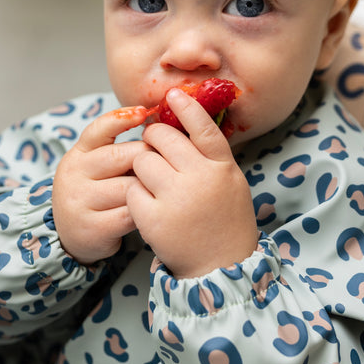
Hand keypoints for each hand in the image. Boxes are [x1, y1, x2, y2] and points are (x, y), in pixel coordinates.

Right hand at [52, 107, 150, 263]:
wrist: (73, 235)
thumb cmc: (97, 192)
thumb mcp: (98, 165)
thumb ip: (119, 147)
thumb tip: (158, 123)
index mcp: (78, 154)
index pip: (98, 129)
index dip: (121, 118)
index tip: (143, 112)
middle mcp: (74, 174)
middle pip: (122, 157)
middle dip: (149, 159)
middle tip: (167, 164)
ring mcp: (80, 201)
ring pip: (129, 187)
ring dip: (149, 188)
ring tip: (159, 190)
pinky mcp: (92, 227)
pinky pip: (130, 214)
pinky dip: (146, 212)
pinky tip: (151, 211)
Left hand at [127, 89, 257, 278]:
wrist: (220, 267)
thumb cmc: (226, 221)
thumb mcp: (231, 183)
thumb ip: (212, 156)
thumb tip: (189, 123)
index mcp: (221, 168)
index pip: (203, 128)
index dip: (187, 108)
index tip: (173, 95)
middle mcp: (200, 179)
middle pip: (163, 138)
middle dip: (153, 138)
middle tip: (154, 147)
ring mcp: (176, 199)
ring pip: (142, 160)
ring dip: (143, 166)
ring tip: (154, 180)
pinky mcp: (153, 219)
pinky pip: (132, 190)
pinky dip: (136, 194)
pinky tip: (148, 203)